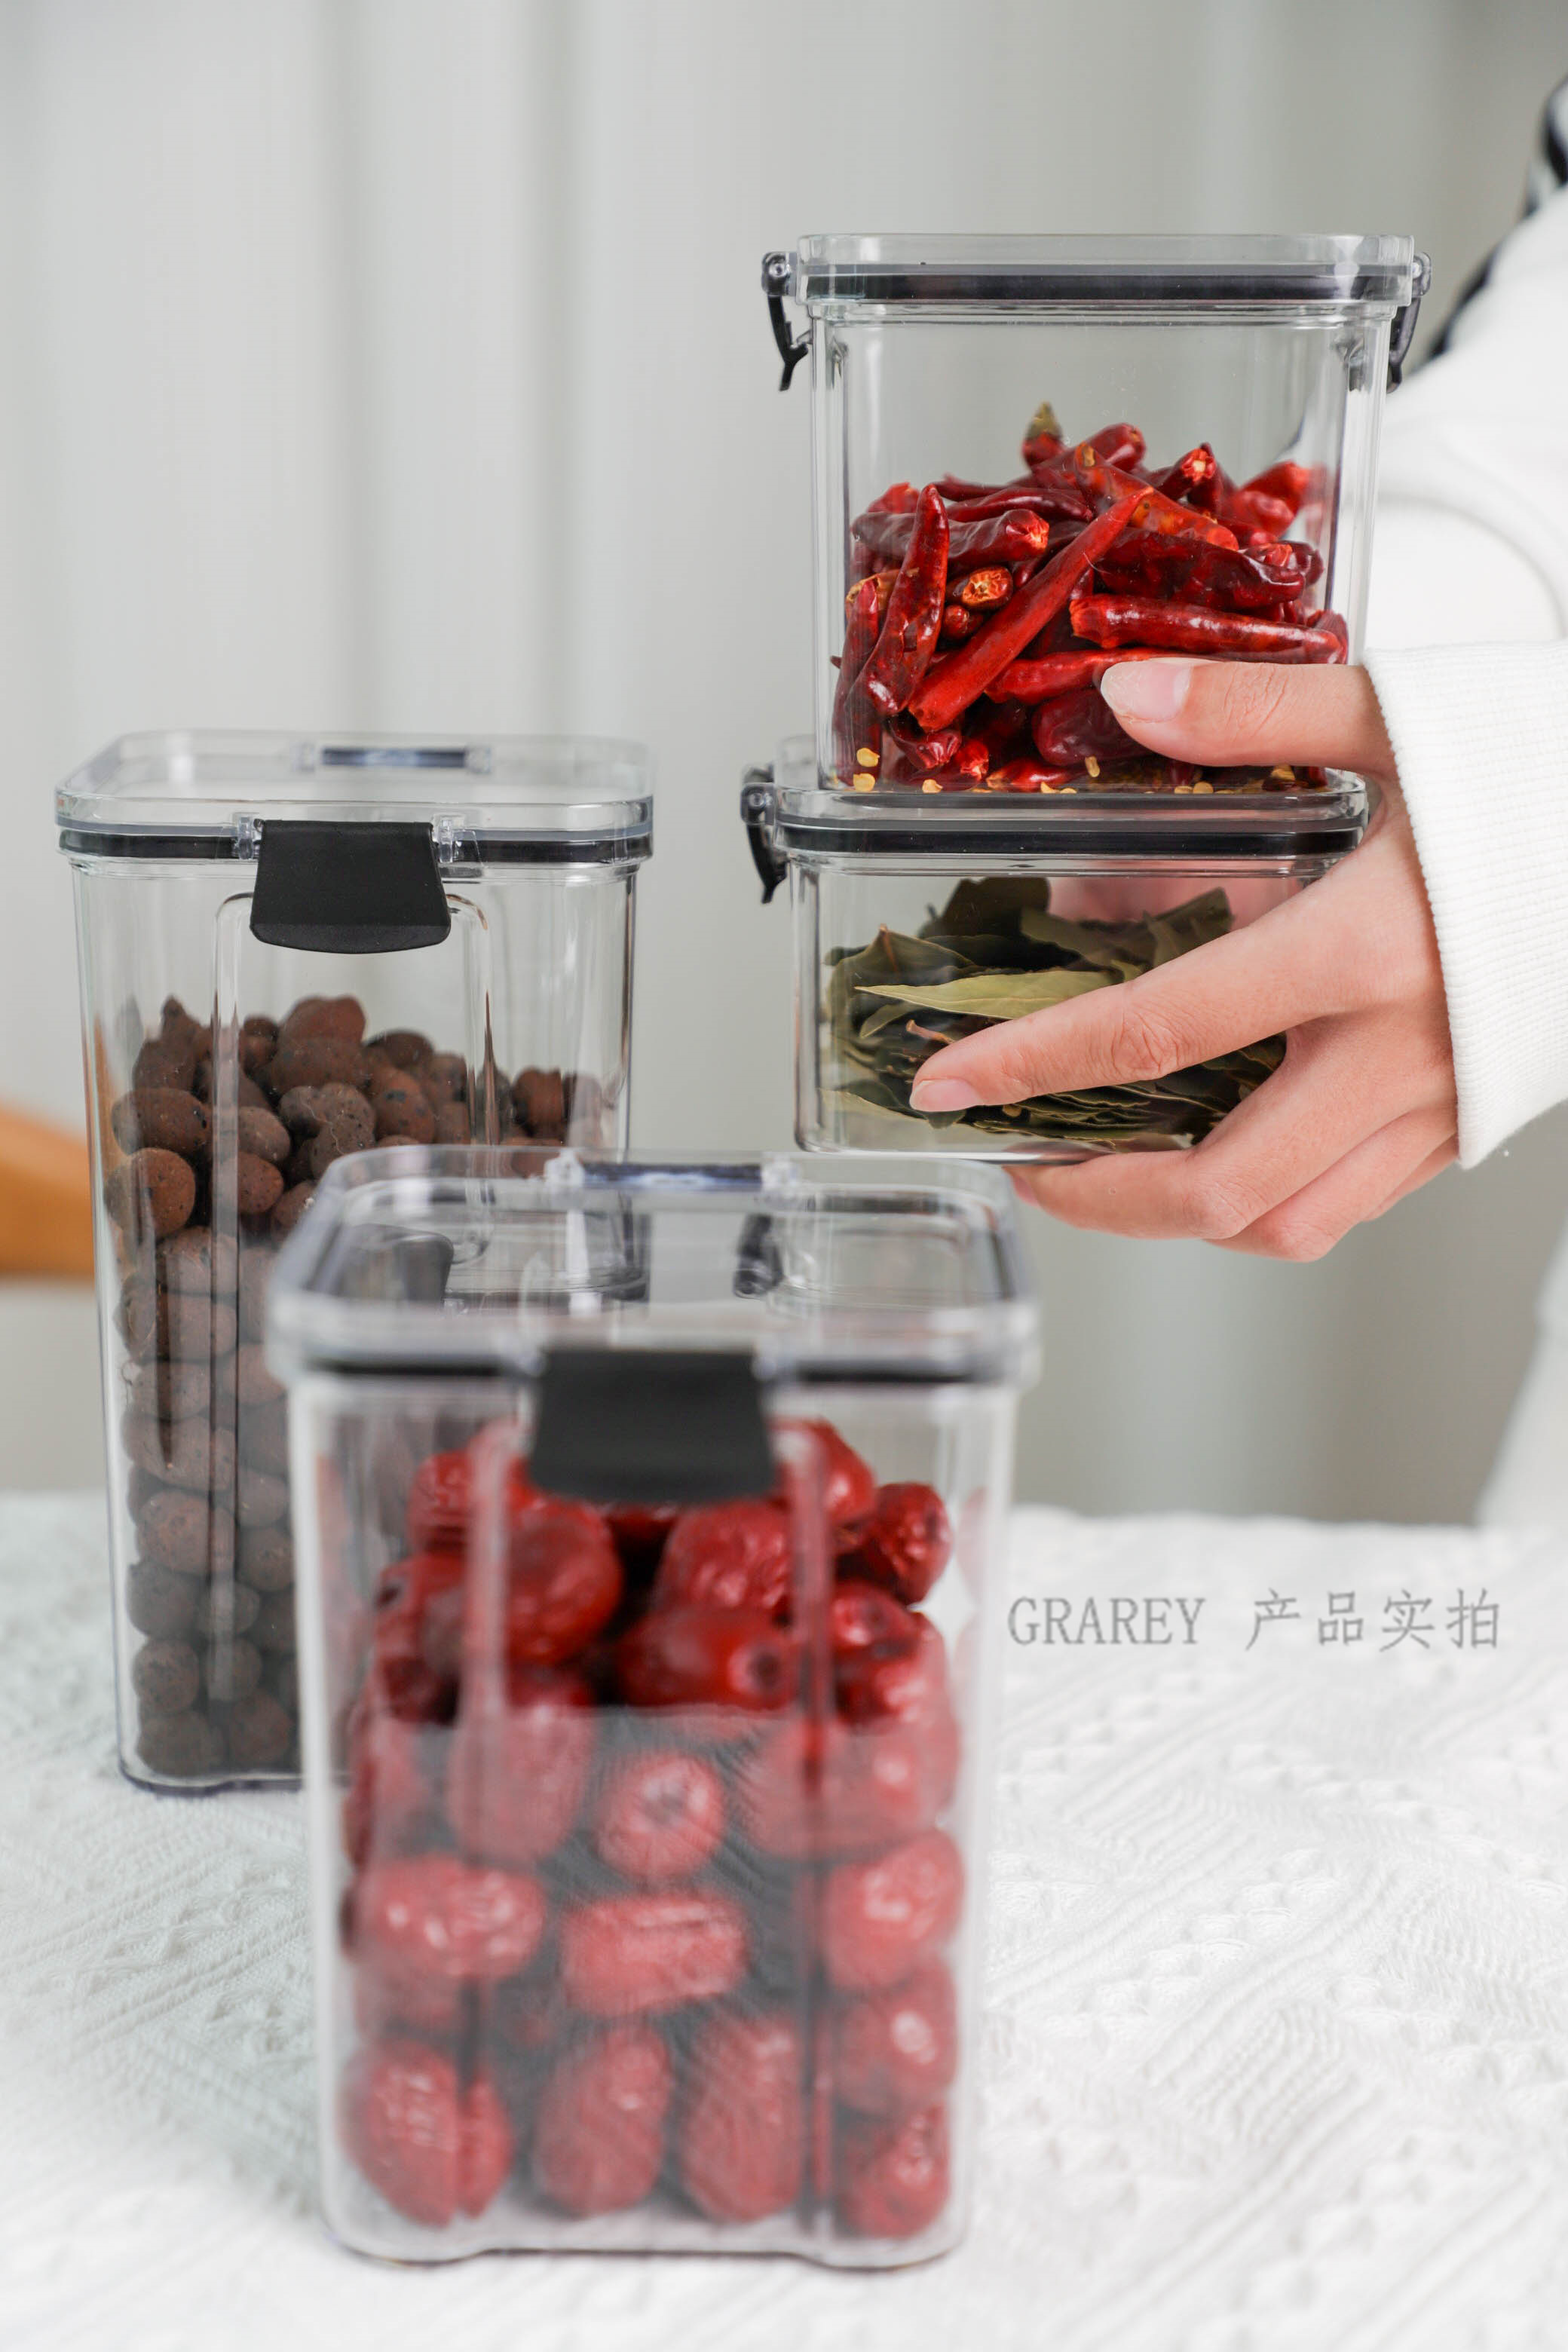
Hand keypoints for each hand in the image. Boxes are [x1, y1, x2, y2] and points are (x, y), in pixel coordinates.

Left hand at [907, 661, 1457, 1257]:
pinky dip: (1268, 1196)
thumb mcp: (1405, 713)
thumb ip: (1254, 716)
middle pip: (1219, 1190)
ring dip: (1183, 1216)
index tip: (949, 1089)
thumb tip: (1124, 699)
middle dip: (1099, 1198)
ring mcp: (1447, 1106)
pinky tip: (1224, 1137)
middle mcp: (1404, 1054)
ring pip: (1289, 1224)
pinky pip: (1353, 1200)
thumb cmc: (1557, 766)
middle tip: (1025, 1159)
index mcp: (1366, 950)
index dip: (1036, 1070)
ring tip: (1111, 1162)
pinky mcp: (1477, 1122)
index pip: (1160, 1035)